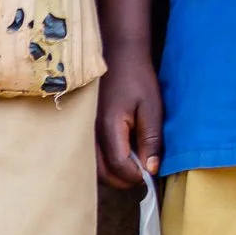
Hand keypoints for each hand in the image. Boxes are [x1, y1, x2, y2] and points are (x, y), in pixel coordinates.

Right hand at [95, 45, 161, 189]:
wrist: (118, 55)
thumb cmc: (137, 79)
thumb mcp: (152, 108)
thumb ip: (151, 140)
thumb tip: (151, 169)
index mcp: (109, 128)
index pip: (119, 166)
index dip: (136, 175)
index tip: (151, 171)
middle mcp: (91, 133)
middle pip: (103, 174)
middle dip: (124, 179)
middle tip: (143, 172)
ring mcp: (84, 132)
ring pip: (94, 169)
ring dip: (113, 174)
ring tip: (132, 165)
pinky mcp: (84, 130)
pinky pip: (91, 157)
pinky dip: (104, 164)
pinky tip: (120, 157)